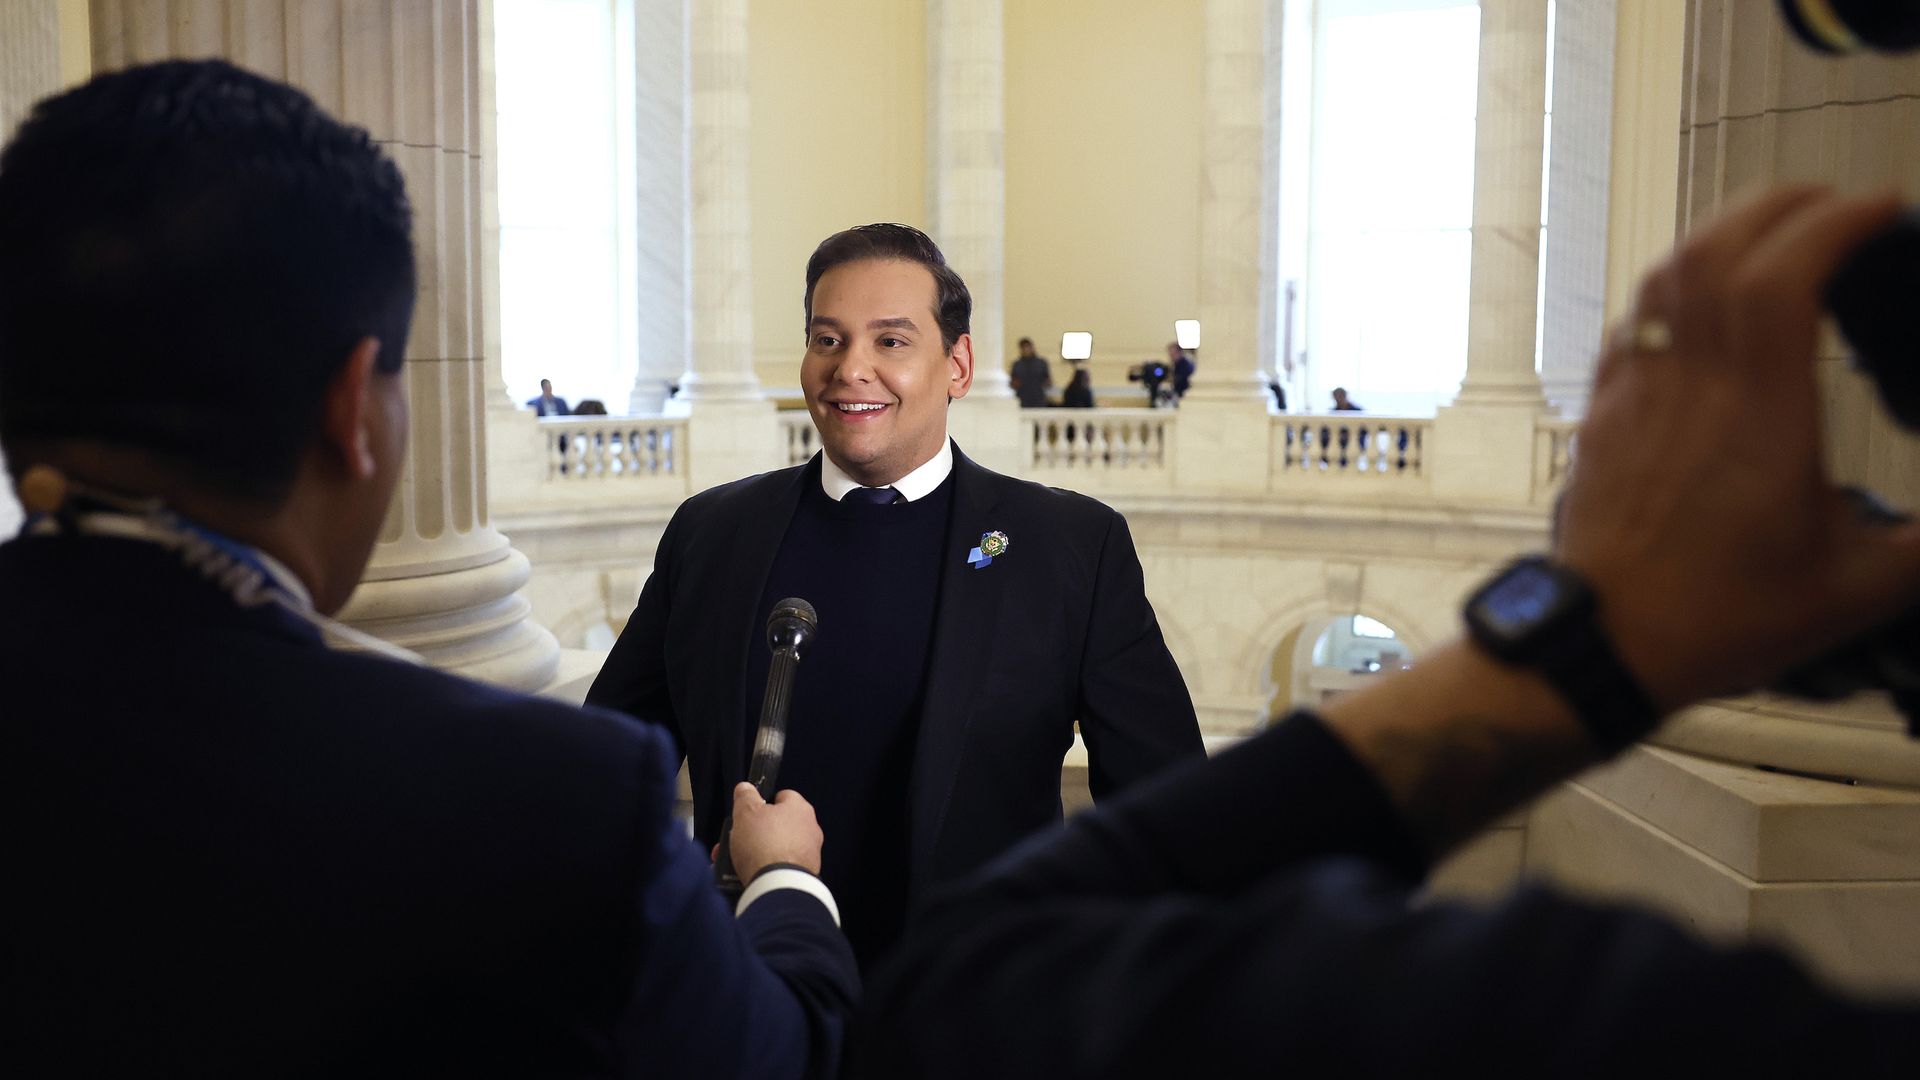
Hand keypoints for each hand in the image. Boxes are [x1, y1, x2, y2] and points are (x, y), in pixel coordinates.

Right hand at [725, 782, 823, 880]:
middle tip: (736, 839)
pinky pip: (781, 867)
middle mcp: (809, 829)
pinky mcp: (804, 874)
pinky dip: (766, 869)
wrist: (779, 885)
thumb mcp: (746, 812)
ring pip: (777, 847)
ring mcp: (809, 853)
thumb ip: (745, 797)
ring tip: (734, 861)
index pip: (783, 796)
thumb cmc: (764, 844)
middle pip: (778, 824)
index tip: (749, 812)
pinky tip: (748, 874)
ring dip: (757, 851)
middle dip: (755, 832)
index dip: (763, 802)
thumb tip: (745, 788)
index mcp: (799, 808)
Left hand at [1557, 185, 1919, 710]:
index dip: (1834, 224)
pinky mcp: (1605, 412)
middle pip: (1723, 252)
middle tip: (1836, 204)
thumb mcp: (1859, 587)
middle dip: (1783, 206)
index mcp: (1761, 414)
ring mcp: (1640, 393)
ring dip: (1723, 230)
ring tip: (1774, 224)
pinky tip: (1698, 290)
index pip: (1786, 276)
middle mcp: (1693, 387)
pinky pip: (1632, 318)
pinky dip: (1672, 282)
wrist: (1608, 644)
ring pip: (1668, 275)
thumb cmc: (1717, 619)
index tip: (1879, 208)